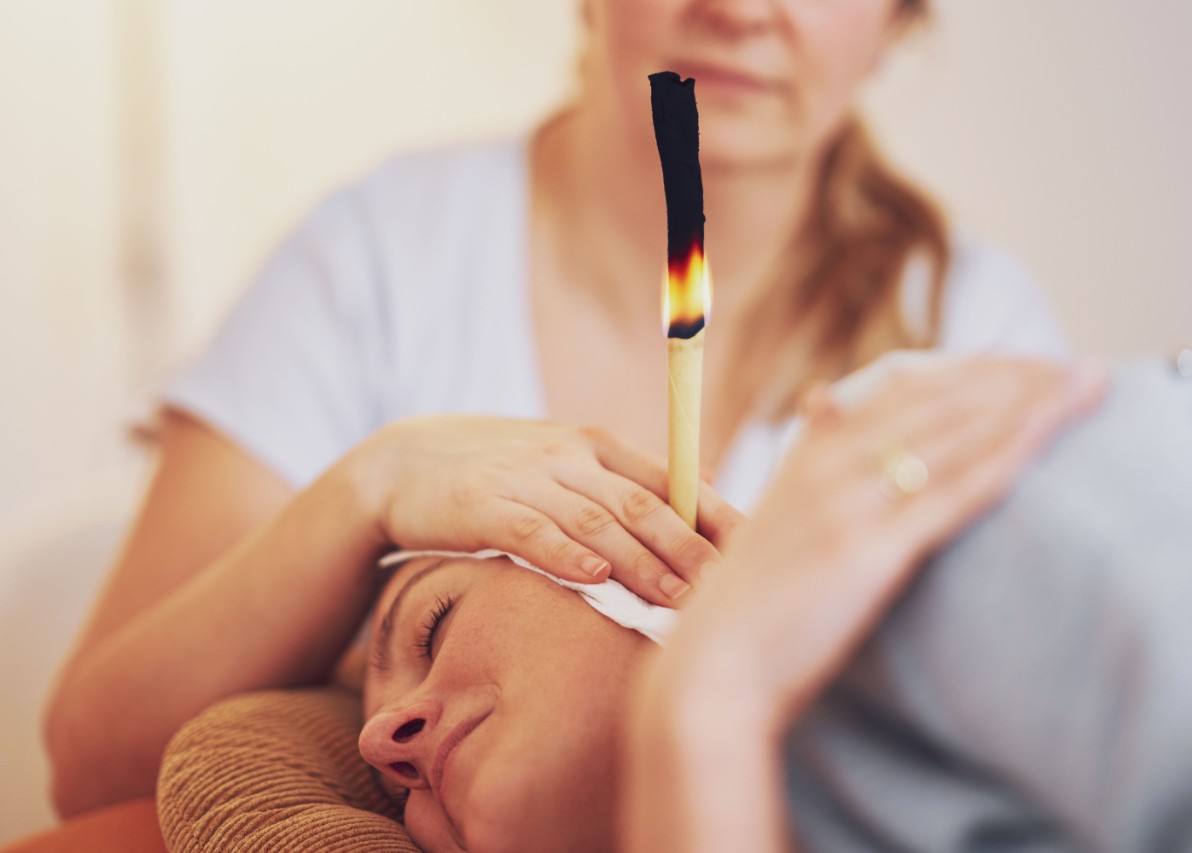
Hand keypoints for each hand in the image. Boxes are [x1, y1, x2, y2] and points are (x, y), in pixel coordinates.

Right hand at [350, 415, 742, 605]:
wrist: (402, 460)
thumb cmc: (499, 470)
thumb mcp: (567, 461)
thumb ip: (630, 478)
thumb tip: (708, 490)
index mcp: (597, 445)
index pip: (669, 482)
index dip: (713, 519)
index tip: (754, 554)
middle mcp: (568, 455)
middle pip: (642, 505)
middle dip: (690, 550)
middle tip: (728, 590)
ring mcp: (526, 477)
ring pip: (596, 521)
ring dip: (641, 562)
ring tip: (678, 598)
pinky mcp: (482, 504)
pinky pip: (530, 530)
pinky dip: (564, 553)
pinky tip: (593, 578)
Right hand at [650, 355, 1109, 726]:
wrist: (714, 668)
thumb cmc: (748, 601)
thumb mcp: (773, 510)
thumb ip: (807, 455)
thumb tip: (821, 398)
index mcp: (812, 454)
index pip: (904, 387)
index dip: (972, 369)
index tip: (1027, 364)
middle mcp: (831, 465)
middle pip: (939, 400)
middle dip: (1016, 377)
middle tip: (1080, 368)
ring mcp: (848, 505)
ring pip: (953, 436)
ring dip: (1028, 405)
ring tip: (1089, 384)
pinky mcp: (868, 553)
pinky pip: (949, 495)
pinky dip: (1004, 458)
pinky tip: (1048, 435)